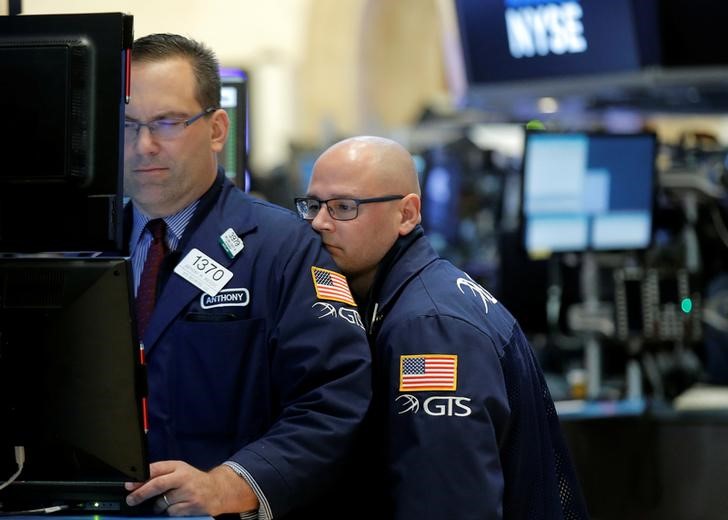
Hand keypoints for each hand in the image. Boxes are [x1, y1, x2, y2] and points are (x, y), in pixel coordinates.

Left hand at [125, 460, 258, 515]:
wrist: (217, 491)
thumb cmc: (194, 481)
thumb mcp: (180, 471)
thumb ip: (162, 474)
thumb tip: (138, 482)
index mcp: (179, 466)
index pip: (156, 469)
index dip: (141, 477)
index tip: (129, 484)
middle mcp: (184, 477)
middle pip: (157, 485)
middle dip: (140, 493)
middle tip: (131, 500)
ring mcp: (188, 492)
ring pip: (163, 502)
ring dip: (159, 505)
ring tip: (167, 501)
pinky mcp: (191, 506)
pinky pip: (171, 512)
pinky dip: (170, 511)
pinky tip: (178, 506)